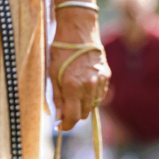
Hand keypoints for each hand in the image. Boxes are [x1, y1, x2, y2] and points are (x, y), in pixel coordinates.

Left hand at [51, 8, 110, 129]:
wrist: (79, 31)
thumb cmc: (61, 51)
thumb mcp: (52, 74)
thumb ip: (57, 97)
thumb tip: (59, 116)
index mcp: (72, 86)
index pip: (72, 117)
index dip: (66, 125)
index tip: (60, 127)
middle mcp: (88, 86)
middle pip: (84, 113)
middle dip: (74, 114)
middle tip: (65, 108)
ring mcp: (99, 82)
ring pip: (93, 105)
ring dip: (83, 105)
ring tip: (75, 93)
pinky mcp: (106, 76)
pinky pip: (100, 95)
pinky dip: (92, 95)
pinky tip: (84, 85)